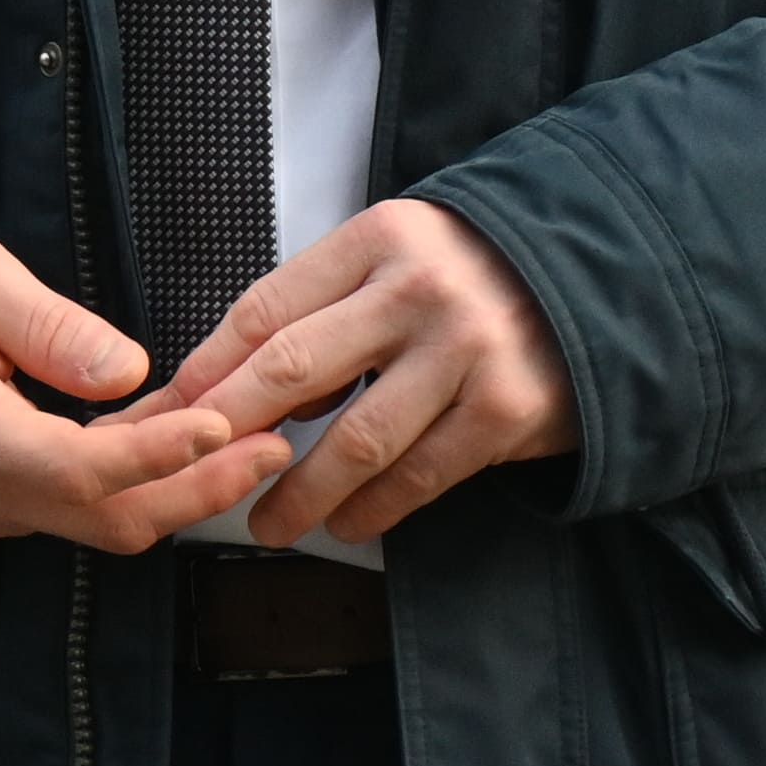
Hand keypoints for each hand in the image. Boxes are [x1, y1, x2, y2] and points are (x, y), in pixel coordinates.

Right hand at [0, 233, 282, 554]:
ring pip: (107, 519)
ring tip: (257, 444)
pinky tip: (199, 439)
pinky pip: (90, 503)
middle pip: (108, 516)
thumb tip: (126, 370)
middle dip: (199, 489)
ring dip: (186, 489)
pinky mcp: (11, 498)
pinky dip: (151, 479)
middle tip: (274, 445)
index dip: (157, 456)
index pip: (75, 468)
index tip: (219, 424)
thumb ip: (44, 323)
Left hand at [161, 199, 576, 549]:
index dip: (206, 370)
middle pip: (295, 369)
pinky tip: (346, 525)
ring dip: (301, 492)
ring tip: (266, 524)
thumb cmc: (470, 274)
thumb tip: (231, 382)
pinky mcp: (508, 409)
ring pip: (357, 439)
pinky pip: (421, 473)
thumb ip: (324, 307)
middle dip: (229, 431)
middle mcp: (418, 289)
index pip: (265, 309)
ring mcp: (466, 350)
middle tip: (188, 475)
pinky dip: (374, 509)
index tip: (162, 414)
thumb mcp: (396, 256)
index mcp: (376, 239)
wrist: (603, 278)